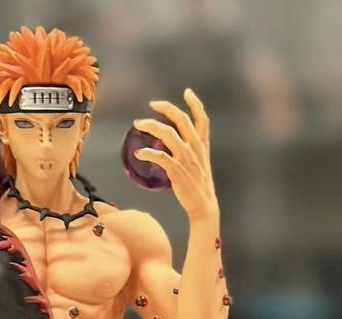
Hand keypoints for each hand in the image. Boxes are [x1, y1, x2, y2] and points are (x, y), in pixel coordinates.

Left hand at [134, 88, 216, 219]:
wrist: (203, 205)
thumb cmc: (198, 186)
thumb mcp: (199, 163)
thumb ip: (188, 150)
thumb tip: (168, 144)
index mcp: (202, 145)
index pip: (202, 118)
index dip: (195, 103)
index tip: (187, 92)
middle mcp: (195, 147)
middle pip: (181, 119)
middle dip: (166, 108)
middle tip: (152, 104)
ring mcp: (186, 158)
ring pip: (167, 133)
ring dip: (150, 125)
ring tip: (138, 124)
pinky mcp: (176, 170)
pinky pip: (159, 156)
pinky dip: (147, 153)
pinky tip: (138, 153)